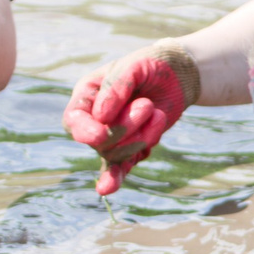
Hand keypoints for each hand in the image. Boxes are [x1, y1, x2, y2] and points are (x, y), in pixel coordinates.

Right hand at [63, 42, 199, 195]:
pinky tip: (106, 188)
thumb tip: (101, 116)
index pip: (74, 120)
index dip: (85, 131)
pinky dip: (114, 178)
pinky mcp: (131, 149)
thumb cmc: (152, 65)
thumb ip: (116, 86)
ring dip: (142, 137)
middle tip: (147, 105)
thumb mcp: (135, 66)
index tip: (101, 133)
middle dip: (126, 128)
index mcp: (88, 95)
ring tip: (157, 114)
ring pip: (116, 154)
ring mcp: (113, 137)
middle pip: (100, 141)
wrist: (179, 76)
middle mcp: (95, 119)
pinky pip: (120, 168)